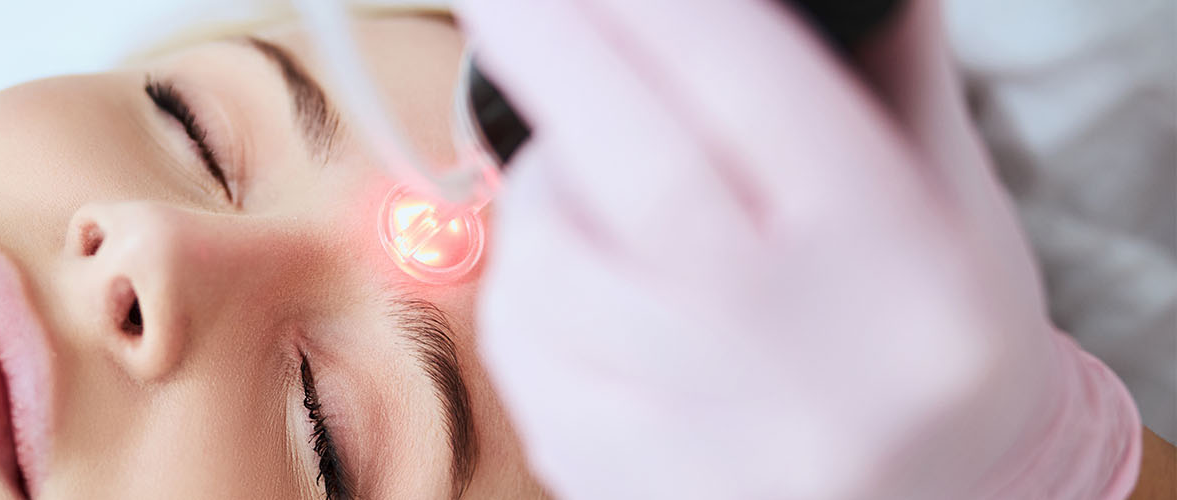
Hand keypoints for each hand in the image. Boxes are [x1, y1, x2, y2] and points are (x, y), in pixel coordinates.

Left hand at [457, 0, 1142, 497]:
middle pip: (645, 179)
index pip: (750, 91)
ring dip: (541, 190)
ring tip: (584, 169)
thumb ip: (874, 68)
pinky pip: (522, 350)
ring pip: (557, 267)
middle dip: (550, 55)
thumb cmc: (931, 327)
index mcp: (895, 258)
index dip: (645, 7)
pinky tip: (572, 270)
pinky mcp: (624, 480)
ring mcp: (706, 435)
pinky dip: (524, 281)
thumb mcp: (947, 193)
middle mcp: (803, 357)